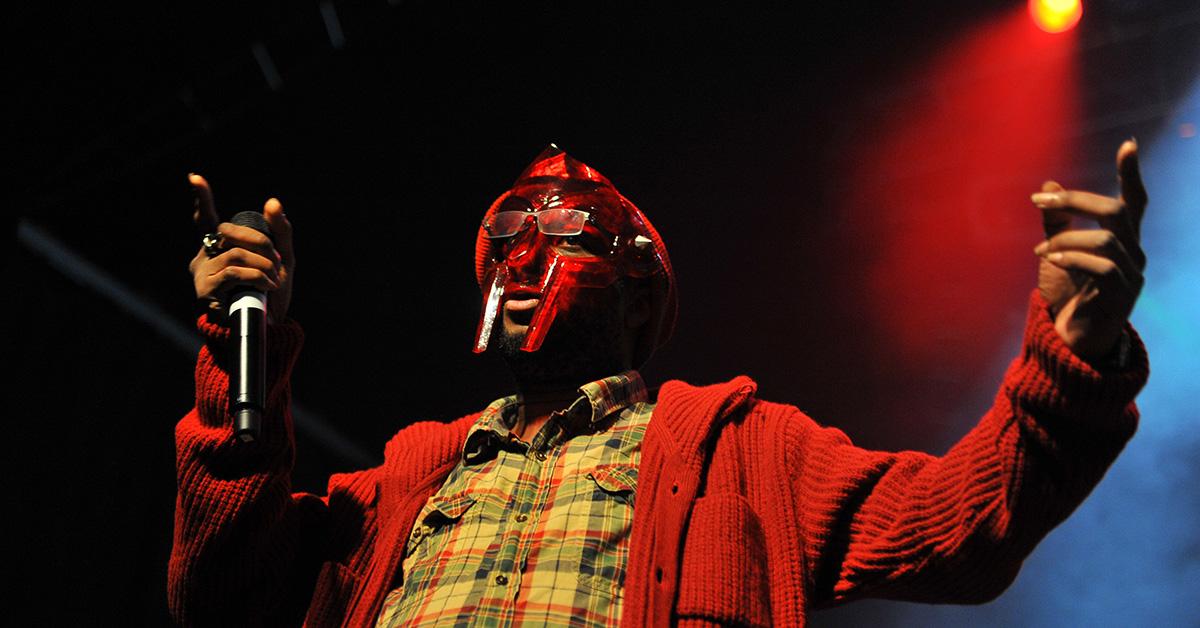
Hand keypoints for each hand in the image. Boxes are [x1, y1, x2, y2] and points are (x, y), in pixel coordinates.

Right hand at [187, 174, 295, 322]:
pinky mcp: (206, 290)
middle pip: (230, 232)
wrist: (267, 327)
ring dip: (263, 264)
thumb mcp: (281, 259)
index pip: (207, 219)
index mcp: (219, 247)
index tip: (195, 178)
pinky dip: (258, 276)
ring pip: (236, 254)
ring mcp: (203, 273)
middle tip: (276, 260)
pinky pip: (235, 272)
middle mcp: (205, 257)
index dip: (202, 199)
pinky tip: (267, 286)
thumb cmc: (270, 292)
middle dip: (260, 242)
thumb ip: (279, 231)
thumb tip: (272, 201)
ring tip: (273, 278)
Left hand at [1032, 140, 1145, 359]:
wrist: (1071, 339)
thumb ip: (1056, 221)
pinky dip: (1072, 258)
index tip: (1128, 144)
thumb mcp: (1056, 252)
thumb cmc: (1068, 294)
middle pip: (1117, 212)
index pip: (1134, 201)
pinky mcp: (1123, 296)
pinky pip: (1103, 267)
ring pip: (1106, 239)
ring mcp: (1132, 275)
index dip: (1132, 174)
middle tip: (1040, 201)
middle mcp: (1133, 252)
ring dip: (1066, 238)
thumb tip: (1049, 185)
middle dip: (1077, 201)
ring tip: (1039, 250)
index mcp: (1122, 239)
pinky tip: (1049, 260)